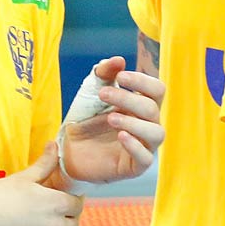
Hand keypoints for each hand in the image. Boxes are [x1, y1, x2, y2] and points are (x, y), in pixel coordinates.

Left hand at [59, 57, 165, 184]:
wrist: (67, 148)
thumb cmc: (86, 118)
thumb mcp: (91, 91)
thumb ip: (104, 73)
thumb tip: (119, 60)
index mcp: (141, 104)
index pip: (157, 90)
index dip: (142, 82)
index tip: (120, 77)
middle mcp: (146, 124)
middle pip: (152, 109)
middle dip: (128, 99)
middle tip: (103, 95)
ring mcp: (143, 145)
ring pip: (156, 133)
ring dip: (135, 123)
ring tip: (111, 118)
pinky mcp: (134, 166)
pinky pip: (146, 158)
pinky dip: (135, 146)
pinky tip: (120, 136)